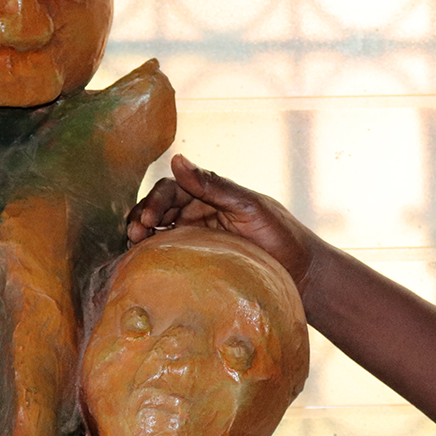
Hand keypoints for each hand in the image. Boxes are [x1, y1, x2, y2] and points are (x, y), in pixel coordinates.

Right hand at [127, 154, 321, 294]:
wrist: (302, 276)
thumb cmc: (282, 236)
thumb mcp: (249, 207)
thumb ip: (214, 186)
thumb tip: (176, 159)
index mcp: (213, 195)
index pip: (173, 189)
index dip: (156, 200)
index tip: (148, 219)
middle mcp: (202, 214)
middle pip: (161, 209)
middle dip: (142, 217)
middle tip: (133, 234)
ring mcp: (199, 239)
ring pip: (161, 232)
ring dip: (142, 236)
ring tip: (132, 246)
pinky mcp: (199, 263)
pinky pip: (170, 255)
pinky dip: (152, 255)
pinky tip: (141, 263)